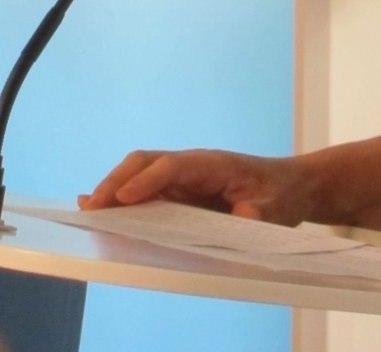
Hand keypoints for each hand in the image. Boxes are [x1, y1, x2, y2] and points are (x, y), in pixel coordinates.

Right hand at [78, 148, 312, 226]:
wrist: (292, 186)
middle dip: (117, 181)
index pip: (174, 166)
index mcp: (215, 163)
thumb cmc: (282, 195)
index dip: (147, 181)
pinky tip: (99, 207)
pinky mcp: (181, 190)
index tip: (122, 199)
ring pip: (141, 173)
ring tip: (87, 212)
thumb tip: (238, 218)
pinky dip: (122, 195)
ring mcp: (185, 176)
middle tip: (91, 208)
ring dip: (114, 188)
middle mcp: (194, 164)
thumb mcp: (276, 209)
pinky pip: (146, 188)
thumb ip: (256, 215)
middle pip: (148, 162)